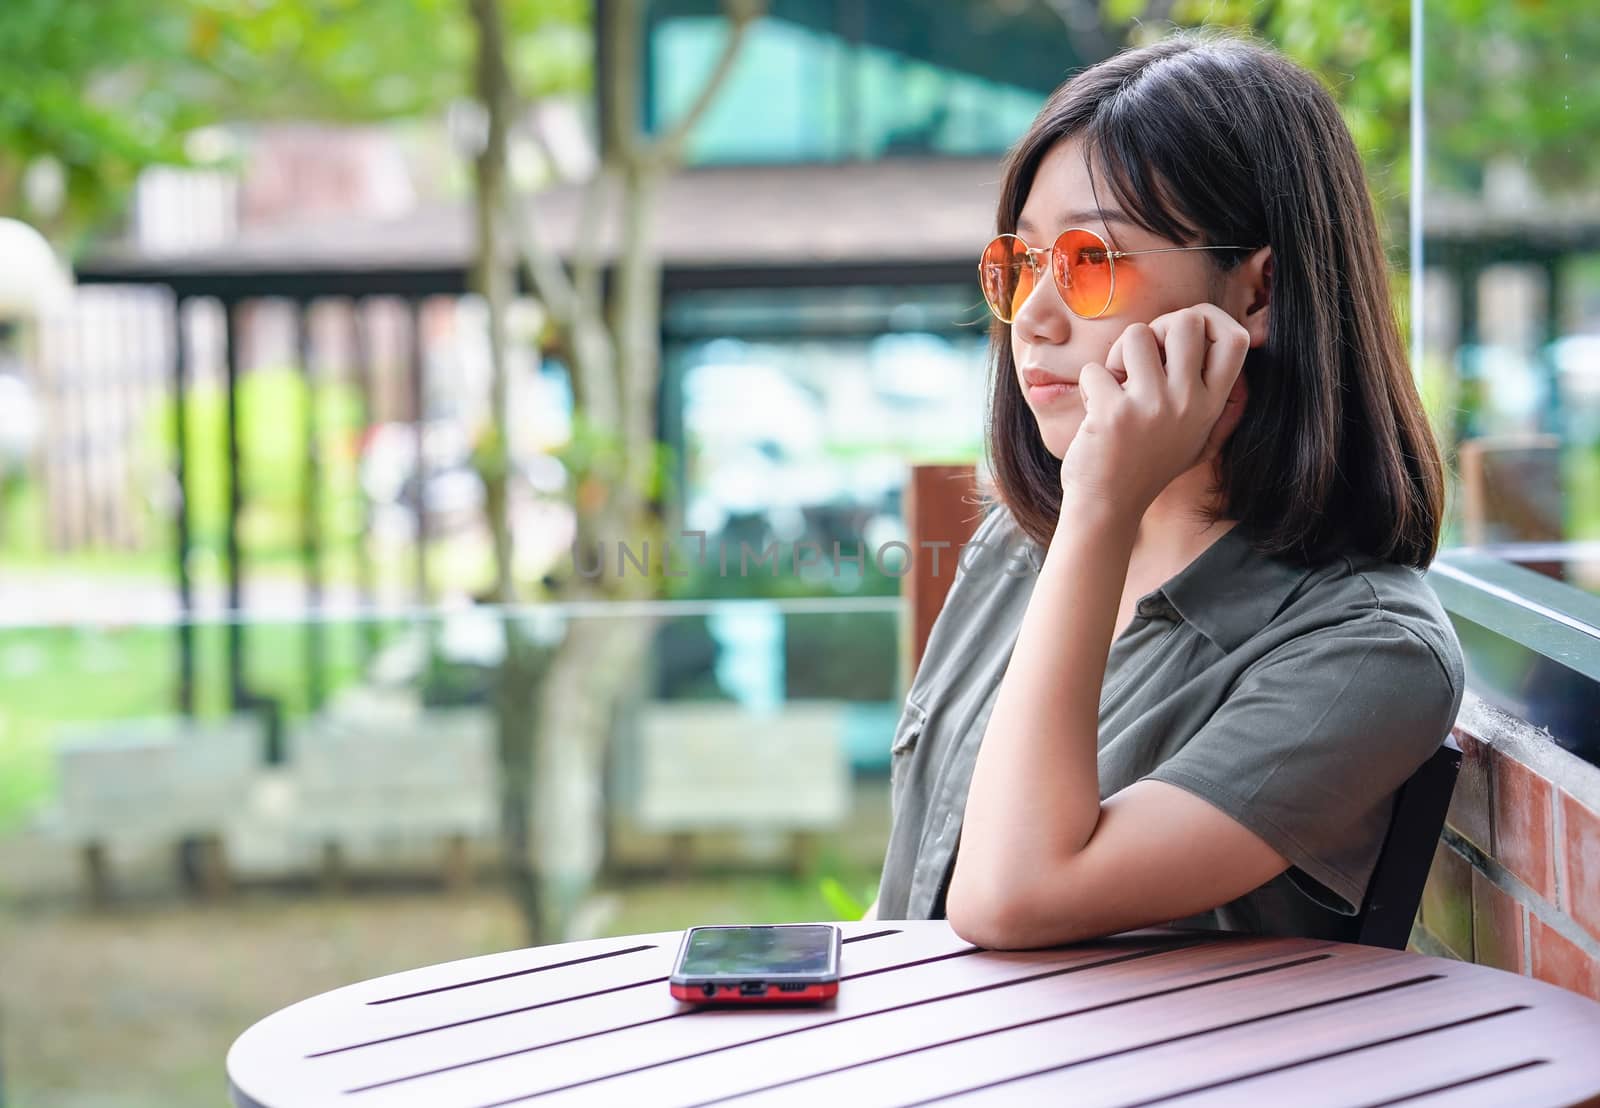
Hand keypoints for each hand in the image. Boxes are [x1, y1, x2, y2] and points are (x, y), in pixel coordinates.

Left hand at [1058, 304, 1249, 514]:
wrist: (1108, 507)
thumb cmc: (1147, 464)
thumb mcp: (1196, 435)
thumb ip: (1213, 394)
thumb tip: (1244, 338)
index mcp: (1211, 404)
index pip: (1236, 339)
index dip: (1210, 319)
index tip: (1182, 333)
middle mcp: (1188, 402)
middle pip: (1186, 321)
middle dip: (1157, 328)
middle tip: (1141, 360)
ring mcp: (1152, 406)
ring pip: (1136, 334)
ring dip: (1118, 356)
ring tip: (1116, 389)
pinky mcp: (1114, 413)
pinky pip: (1095, 369)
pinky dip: (1089, 386)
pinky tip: (1095, 415)